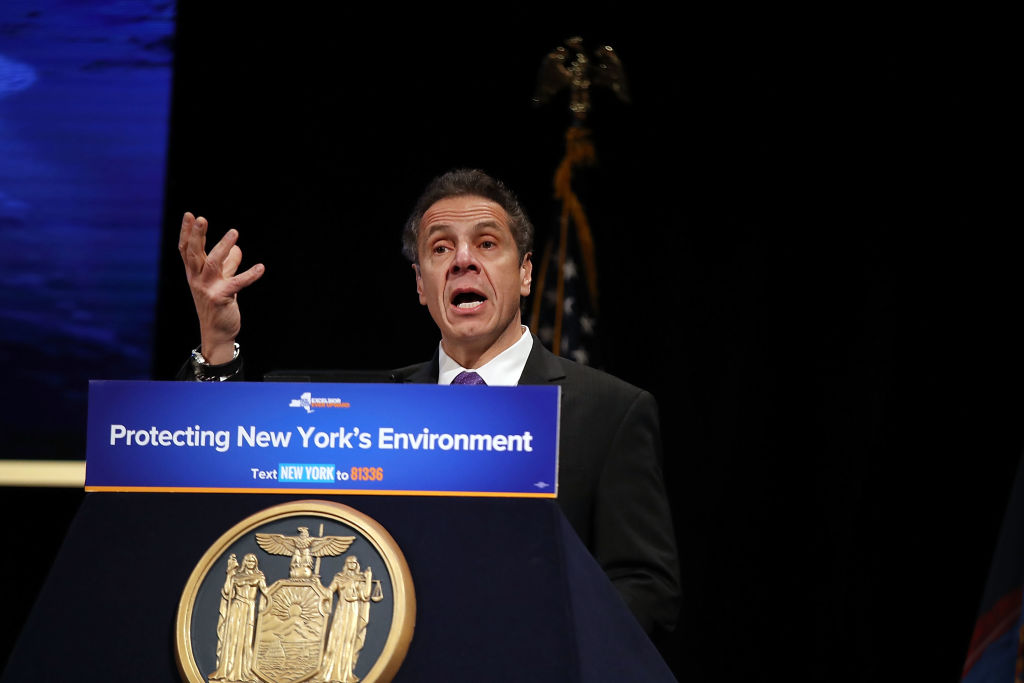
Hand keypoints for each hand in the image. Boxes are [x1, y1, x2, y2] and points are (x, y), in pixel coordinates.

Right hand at [178, 212, 264, 363]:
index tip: (189, 214)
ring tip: (234, 232)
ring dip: (223, 247)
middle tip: (200, 218)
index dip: (186, 232)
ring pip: (213, 264)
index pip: (186, 249)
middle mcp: (196, 279)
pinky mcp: (221, 298)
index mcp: (194, 273)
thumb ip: (228, 265)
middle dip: (197, 235)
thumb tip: (237, 249)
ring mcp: (207, 289)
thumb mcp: (221, 281)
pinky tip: (261, 267)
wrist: (217, 332)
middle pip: (194, 253)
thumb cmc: (217, 304)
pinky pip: (237, 283)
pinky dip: (249, 275)